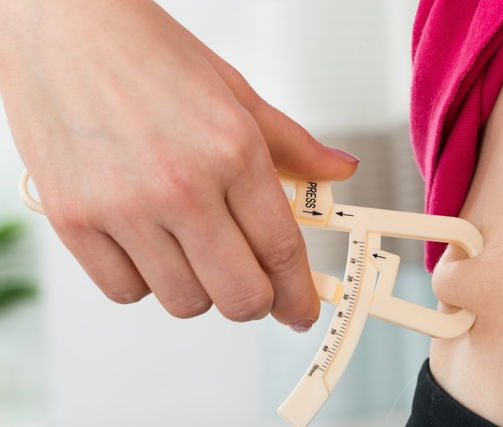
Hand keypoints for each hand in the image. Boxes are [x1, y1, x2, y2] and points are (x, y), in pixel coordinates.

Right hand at [0, 0, 357, 329]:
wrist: (65, 25)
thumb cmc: (149, 54)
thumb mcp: (236, 94)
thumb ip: (293, 146)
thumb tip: (339, 171)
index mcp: (232, 151)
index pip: (281, 250)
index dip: (298, 294)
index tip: (300, 310)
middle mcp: (181, 186)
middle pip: (239, 295)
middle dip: (255, 300)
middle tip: (252, 286)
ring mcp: (123, 207)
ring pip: (184, 301)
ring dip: (200, 288)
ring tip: (193, 248)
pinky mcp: (73, 220)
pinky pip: (125, 292)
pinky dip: (145, 281)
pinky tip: (149, 246)